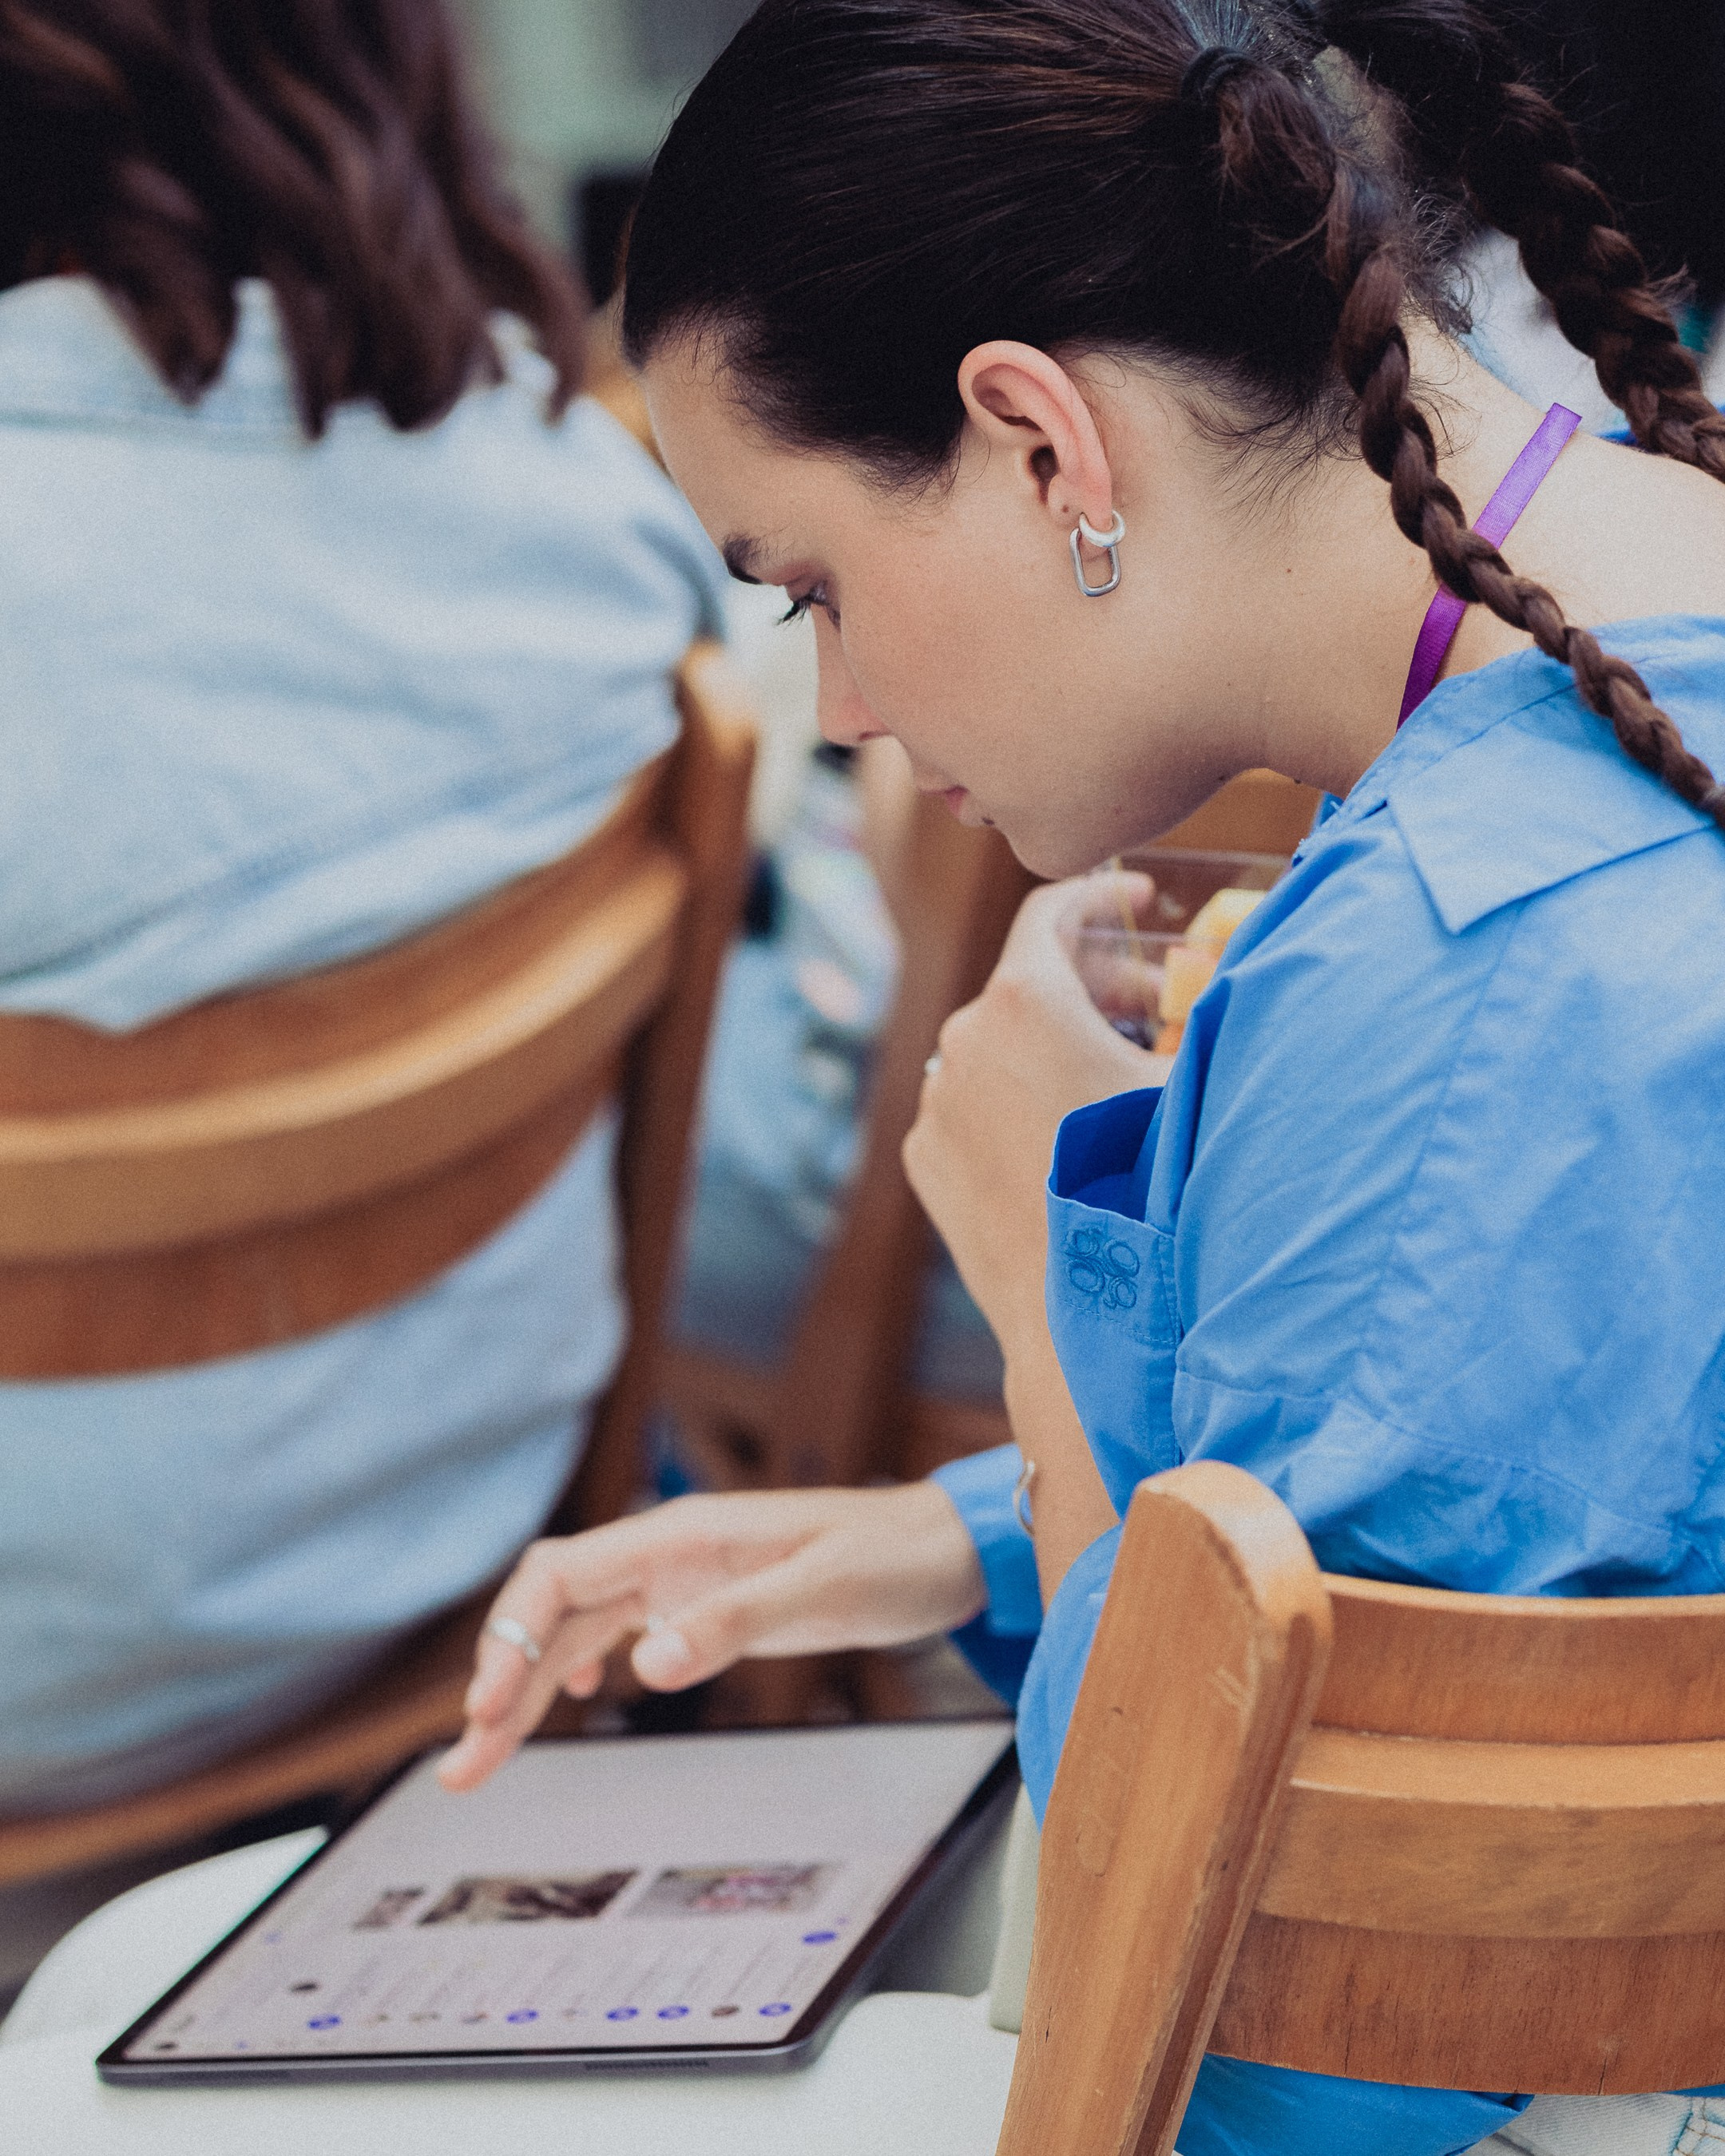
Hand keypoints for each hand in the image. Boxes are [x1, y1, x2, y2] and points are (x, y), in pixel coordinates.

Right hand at [438, 1483, 984, 1791]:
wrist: (942, 1546)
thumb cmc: (889, 1557)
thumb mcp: (819, 1591)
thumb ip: (732, 1622)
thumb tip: (644, 1668)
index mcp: (681, 1534)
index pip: (560, 1576)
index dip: (511, 1637)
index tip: (488, 1709)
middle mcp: (668, 1552)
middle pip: (553, 1609)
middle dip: (502, 1681)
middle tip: (463, 1768)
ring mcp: (683, 1578)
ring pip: (579, 1629)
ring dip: (531, 1688)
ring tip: (485, 1759)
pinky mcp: (705, 1604)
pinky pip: (618, 1630)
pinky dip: (582, 1666)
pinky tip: (580, 1700)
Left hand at [903, 870, 1165, 1360]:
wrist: (1086, 1310)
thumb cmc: (1152, 1187)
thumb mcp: (1193, 1080)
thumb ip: (1207, 1004)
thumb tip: (1244, 956)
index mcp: (1024, 1000)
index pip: (1053, 910)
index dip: (1103, 893)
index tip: (1140, 895)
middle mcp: (962, 1040)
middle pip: (1029, 980)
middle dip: (1095, 980)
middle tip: (1154, 1001)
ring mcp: (935, 1102)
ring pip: (998, 1046)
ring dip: (1053, 1043)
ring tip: (1114, 1073)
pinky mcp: (924, 1157)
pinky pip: (974, 1104)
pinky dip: (1016, 1098)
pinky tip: (1069, 1130)